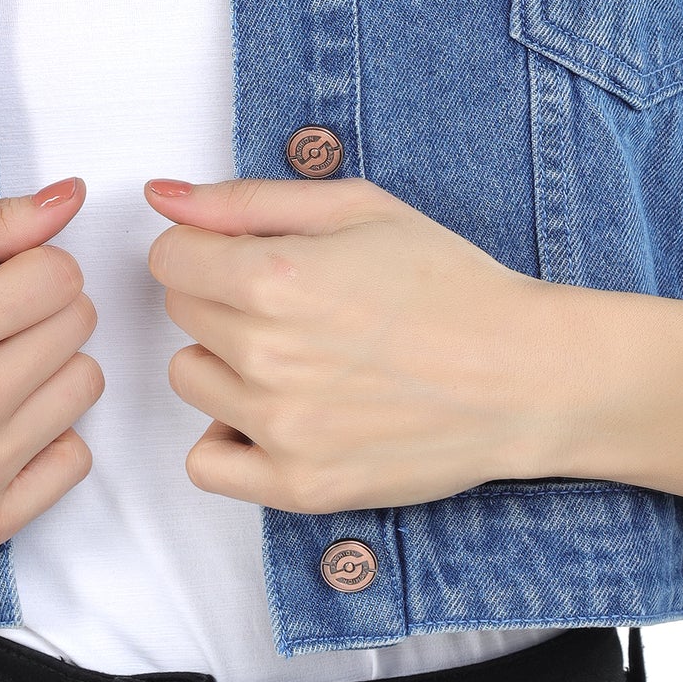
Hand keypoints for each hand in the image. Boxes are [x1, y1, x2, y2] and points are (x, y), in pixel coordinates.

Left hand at [142, 174, 555, 514]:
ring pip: (190, 379)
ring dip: (227, 361)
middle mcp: (265, 356)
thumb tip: (160, 195)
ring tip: (298, 353)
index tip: (254, 255)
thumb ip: (243, 200)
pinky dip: (230, 437)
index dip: (210, 248)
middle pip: (181, 313)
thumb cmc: (446, 281)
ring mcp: (279, 428)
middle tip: (295, 301)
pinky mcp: (298, 486)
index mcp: (272, 278)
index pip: (169, 258)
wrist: (522, 375)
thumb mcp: (352, 207)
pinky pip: (206, 462)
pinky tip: (278, 412)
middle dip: (223, 296)